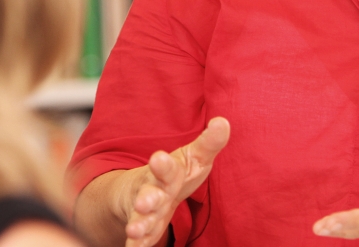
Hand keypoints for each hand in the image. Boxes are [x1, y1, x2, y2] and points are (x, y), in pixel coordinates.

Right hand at [121, 117, 229, 246]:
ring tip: (134, 231)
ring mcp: (145, 212)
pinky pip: (138, 240)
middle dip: (147, 198)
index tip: (159, 158)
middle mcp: (152, 191)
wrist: (144, 191)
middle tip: (144, 202)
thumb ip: (209, 143)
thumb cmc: (175, 174)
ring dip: (138, 224)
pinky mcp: (143, 230)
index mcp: (167, 172)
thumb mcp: (193, 157)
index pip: (166, 167)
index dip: (162, 164)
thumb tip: (224, 122)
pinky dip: (135, 244)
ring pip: (140, 218)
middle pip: (149, 194)